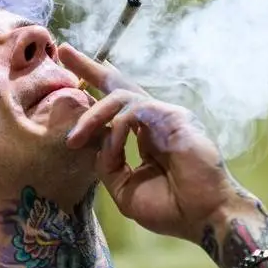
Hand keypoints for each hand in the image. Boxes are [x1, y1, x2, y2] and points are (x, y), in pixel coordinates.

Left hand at [59, 43, 239, 241]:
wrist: (202, 217)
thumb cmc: (171, 209)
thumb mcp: (126, 190)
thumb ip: (107, 166)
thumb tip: (91, 143)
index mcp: (147, 139)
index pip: (118, 111)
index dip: (95, 102)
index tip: (72, 91)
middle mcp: (156, 122)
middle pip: (120, 85)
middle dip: (90, 68)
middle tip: (65, 51)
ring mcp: (166, 117)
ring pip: (121, 96)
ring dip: (92, 115)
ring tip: (74, 138)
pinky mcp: (174, 117)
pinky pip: (135, 110)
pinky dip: (117, 127)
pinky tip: (113, 145)